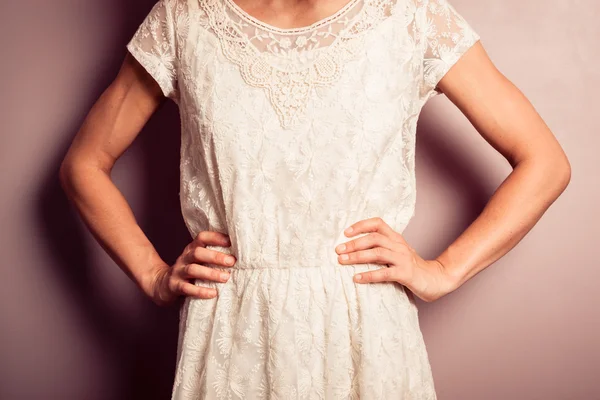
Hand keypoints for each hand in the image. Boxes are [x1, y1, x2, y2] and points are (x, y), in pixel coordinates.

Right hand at [142, 230, 235, 305]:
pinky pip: (187, 288)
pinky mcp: (174, 286)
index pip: (202, 237)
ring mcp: (178, 272)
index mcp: (192, 249)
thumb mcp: (198, 260)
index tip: (230, 241)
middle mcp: (184, 258)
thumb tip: (240, 255)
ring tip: (226, 277)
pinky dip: (200, 291)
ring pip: (193, 270)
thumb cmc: (189, 271)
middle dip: (215, 257)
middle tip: (232, 261)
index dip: (215, 237)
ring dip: (210, 273)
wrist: (162, 284)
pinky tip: (213, 293)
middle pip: (198, 253)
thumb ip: (212, 256)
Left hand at [335, 217, 457, 301]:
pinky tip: (357, 278)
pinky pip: (384, 273)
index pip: (377, 224)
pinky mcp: (405, 274)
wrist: (437, 279)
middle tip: (338, 250)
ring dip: (357, 256)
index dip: (360, 225)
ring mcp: (403, 259)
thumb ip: (382, 248)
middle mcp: (399, 245)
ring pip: (377, 253)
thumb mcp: (397, 253)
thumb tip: (354, 249)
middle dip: (354, 243)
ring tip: (342, 261)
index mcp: (396, 238)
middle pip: (374, 238)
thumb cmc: (412, 267)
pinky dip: (369, 275)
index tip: (345, 233)